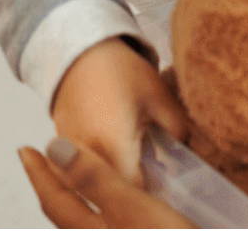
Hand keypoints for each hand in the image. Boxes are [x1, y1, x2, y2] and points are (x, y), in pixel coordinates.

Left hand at [19, 137, 193, 228]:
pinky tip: (116, 206)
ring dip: (79, 199)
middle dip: (56, 188)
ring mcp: (119, 245)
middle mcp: (100, 243)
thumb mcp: (133, 206)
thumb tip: (54, 147)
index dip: (39, 173)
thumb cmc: (171, 243)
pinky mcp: (137, 243)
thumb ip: (95, 178)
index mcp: (92, 233)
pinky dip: (102, 209)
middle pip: (67, 215)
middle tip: (45, 164)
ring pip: (87, 223)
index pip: (55, 200)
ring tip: (77, 180)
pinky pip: (107, 226)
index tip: (25, 149)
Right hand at [50, 37, 189, 186]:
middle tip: (156, 185)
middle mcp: (86, 156)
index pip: (134, 190)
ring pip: (92, 189)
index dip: (153, 196)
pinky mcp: (61, 153)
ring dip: (114, 187)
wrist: (78, 52)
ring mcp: (68, 156)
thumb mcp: (158, 96)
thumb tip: (186, 156)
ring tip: (136, 175)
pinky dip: (98, 176)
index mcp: (114, 142)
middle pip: (112, 194)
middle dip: (134, 195)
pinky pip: (78, 177)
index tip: (169, 192)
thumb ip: (177, 129)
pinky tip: (116, 164)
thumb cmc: (121, 71)